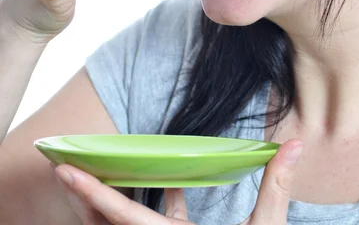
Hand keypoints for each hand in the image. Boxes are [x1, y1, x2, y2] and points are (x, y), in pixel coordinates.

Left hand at [54, 139, 302, 223]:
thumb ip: (277, 186)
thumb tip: (293, 143)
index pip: (124, 215)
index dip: (92, 192)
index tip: (63, 170)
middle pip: (109, 223)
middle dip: (86, 194)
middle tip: (68, 163)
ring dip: (112, 202)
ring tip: (103, 171)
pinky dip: (155, 208)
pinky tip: (171, 188)